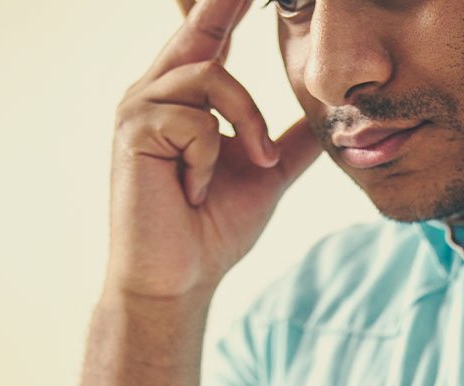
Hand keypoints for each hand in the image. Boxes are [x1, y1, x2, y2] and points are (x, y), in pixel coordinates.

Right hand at [107, 0, 322, 299]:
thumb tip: (329, 112)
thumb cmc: (213, 229)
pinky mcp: (133, 130)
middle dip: (225, 2)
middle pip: (201, 28)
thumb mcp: (267, 174)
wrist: (181, 279)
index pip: (211, 33)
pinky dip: (209, 159)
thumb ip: (293, 139)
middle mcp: (156, 91)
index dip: (229, 6)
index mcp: (186, 96)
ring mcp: (139, 107)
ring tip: (256, 164)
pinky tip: (195, 191)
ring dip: (248, 122)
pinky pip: (196, 120)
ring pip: (211, 76)